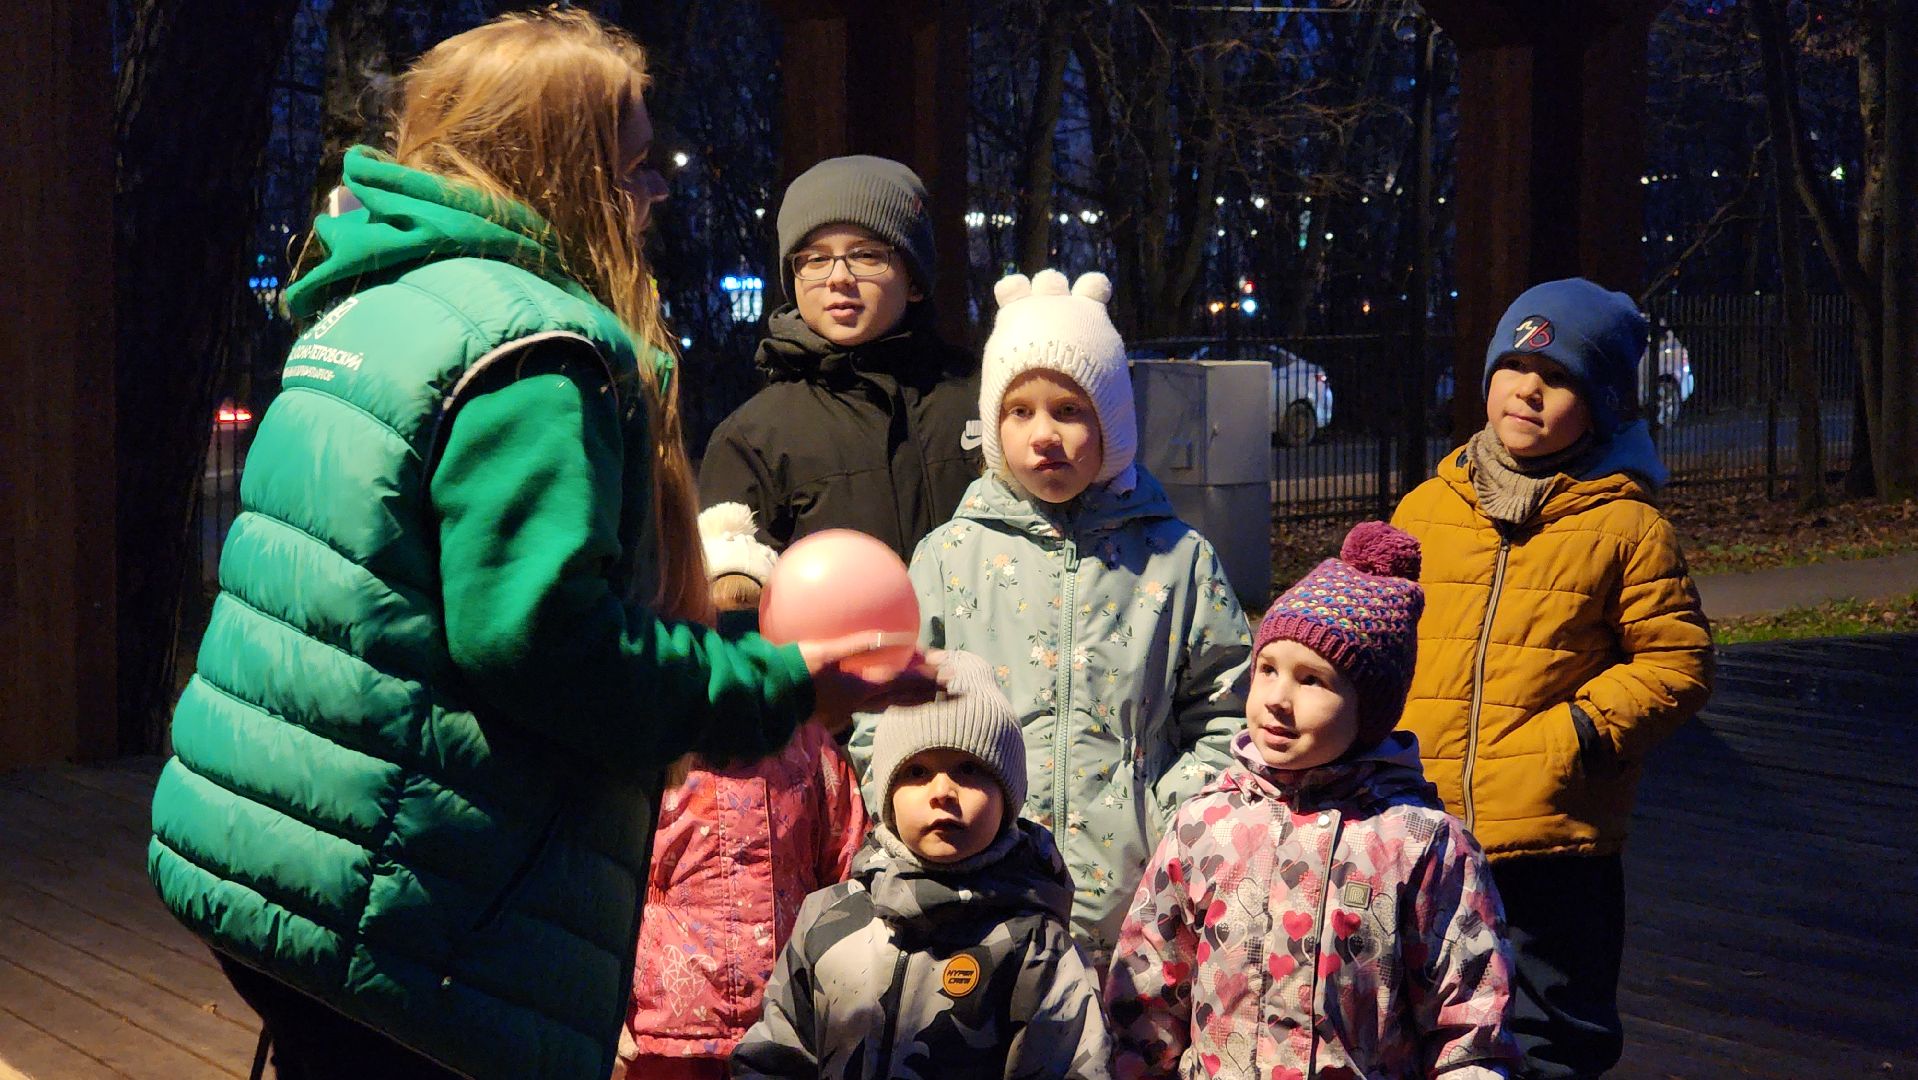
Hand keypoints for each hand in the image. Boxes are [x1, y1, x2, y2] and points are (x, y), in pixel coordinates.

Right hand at [799, 632, 943, 734]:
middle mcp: (859, 703)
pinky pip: (871, 701)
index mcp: (860, 689)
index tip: (946, 670)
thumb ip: (859, 644)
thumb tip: (892, 636)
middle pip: (901, 698)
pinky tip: (883, 685)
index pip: (901, 683)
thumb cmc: (794, 670)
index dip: (926, 677)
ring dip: (910, 696)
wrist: (768, 696)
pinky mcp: (838, 708)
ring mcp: (848, 708)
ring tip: (928, 691)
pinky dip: (887, 694)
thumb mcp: (827, 652)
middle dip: (927, 690)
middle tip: (951, 685)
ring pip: (888, 703)